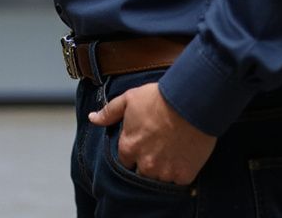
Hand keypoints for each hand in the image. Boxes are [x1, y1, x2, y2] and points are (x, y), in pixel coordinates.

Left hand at [88, 82, 215, 184]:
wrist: (189, 102)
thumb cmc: (158, 99)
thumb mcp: (129, 99)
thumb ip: (109, 112)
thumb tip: (92, 118)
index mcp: (128, 147)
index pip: (124, 161)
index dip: (132, 154)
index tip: (141, 146)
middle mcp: (144, 164)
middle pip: (141, 174)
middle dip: (146, 165)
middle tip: (157, 150)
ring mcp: (164, 172)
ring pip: (159, 180)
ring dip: (162, 171)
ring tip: (170, 154)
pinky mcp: (183, 175)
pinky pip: (178, 182)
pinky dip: (179, 174)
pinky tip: (183, 159)